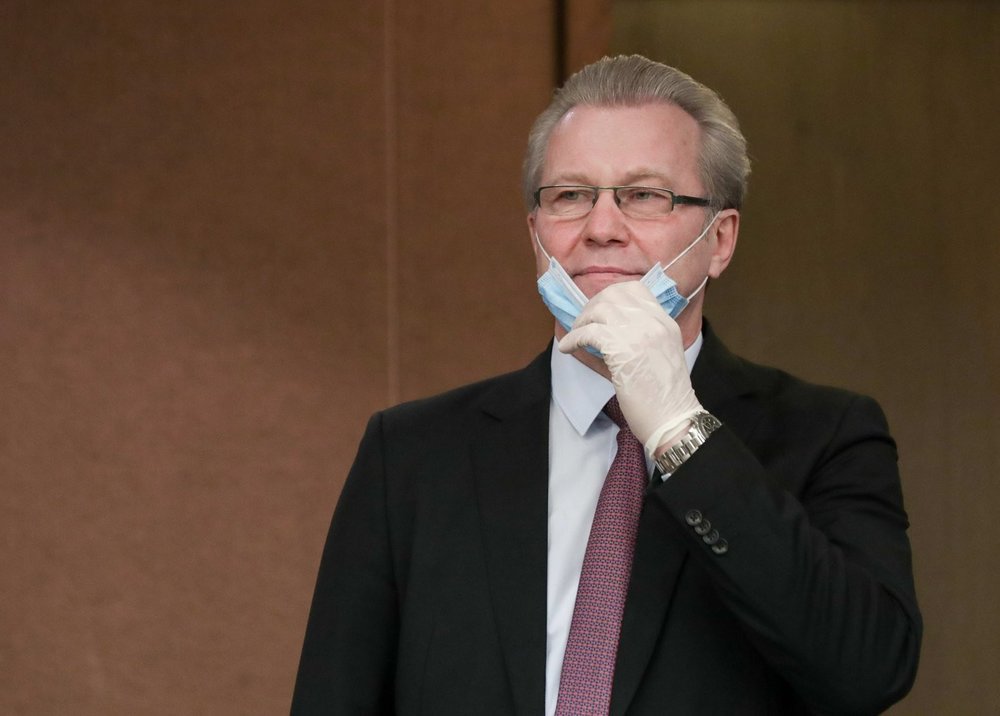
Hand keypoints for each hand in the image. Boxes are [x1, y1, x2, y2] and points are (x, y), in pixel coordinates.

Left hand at [558, 282, 702, 454]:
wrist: (673, 417)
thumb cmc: (664, 396)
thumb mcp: (658, 356)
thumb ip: (636, 338)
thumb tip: (601, 332)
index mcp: (665, 322)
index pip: (636, 289)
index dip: (612, 296)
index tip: (600, 310)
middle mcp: (654, 321)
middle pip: (614, 294)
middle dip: (592, 305)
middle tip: (583, 322)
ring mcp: (639, 332)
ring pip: (599, 309)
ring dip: (582, 321)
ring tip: (575, 336)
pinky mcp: (622, 348)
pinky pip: (588, 332)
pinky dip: (574, 338)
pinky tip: (568, 348)